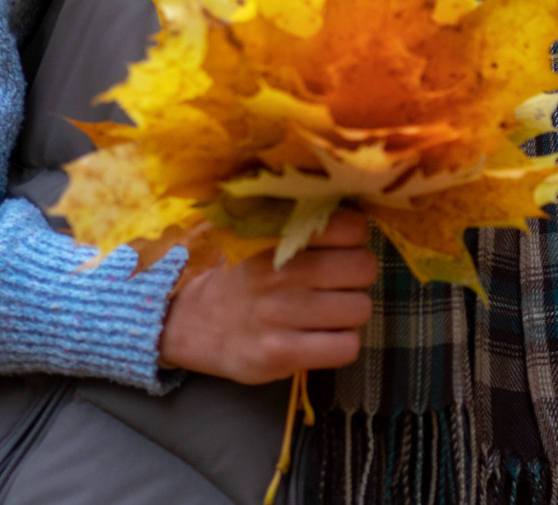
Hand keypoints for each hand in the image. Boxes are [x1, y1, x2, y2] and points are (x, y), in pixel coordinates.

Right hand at [157, 208, 377, 384]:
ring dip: (350, 312)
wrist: (192, 325)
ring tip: (326, 312)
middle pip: (364, 268)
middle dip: (357, 276)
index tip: (341, 248)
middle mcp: (280, 273)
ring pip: (360, 308)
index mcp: (278, 236)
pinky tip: (322, 338)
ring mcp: (280, 315)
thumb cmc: (241, 277)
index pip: (352, 227)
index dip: (354, 240)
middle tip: (336, 283)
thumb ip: (302, 219)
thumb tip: (356, 202)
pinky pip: (346, 347)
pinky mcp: (281, 354)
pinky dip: (341, 344)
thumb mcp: (261, 235)